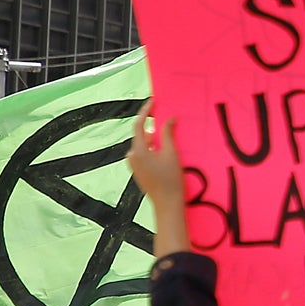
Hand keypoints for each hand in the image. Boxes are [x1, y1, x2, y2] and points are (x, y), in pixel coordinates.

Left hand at [126, 111, 191, 256]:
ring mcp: (133, 165)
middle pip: (141, 135)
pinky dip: (153, 150)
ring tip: (169, 141)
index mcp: (138, 150)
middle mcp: (132, 156)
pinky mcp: (138, 171)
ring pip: (143, 145)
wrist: (167, 204)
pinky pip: (144, 155)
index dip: (145, 112)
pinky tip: (165, 154)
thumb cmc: (171, 179)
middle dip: (153, 128)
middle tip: (166, 120)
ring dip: (155, 140)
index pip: (138, 125)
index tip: (153, 102)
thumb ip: (168, 134)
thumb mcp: (172, 154)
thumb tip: (169, 119)